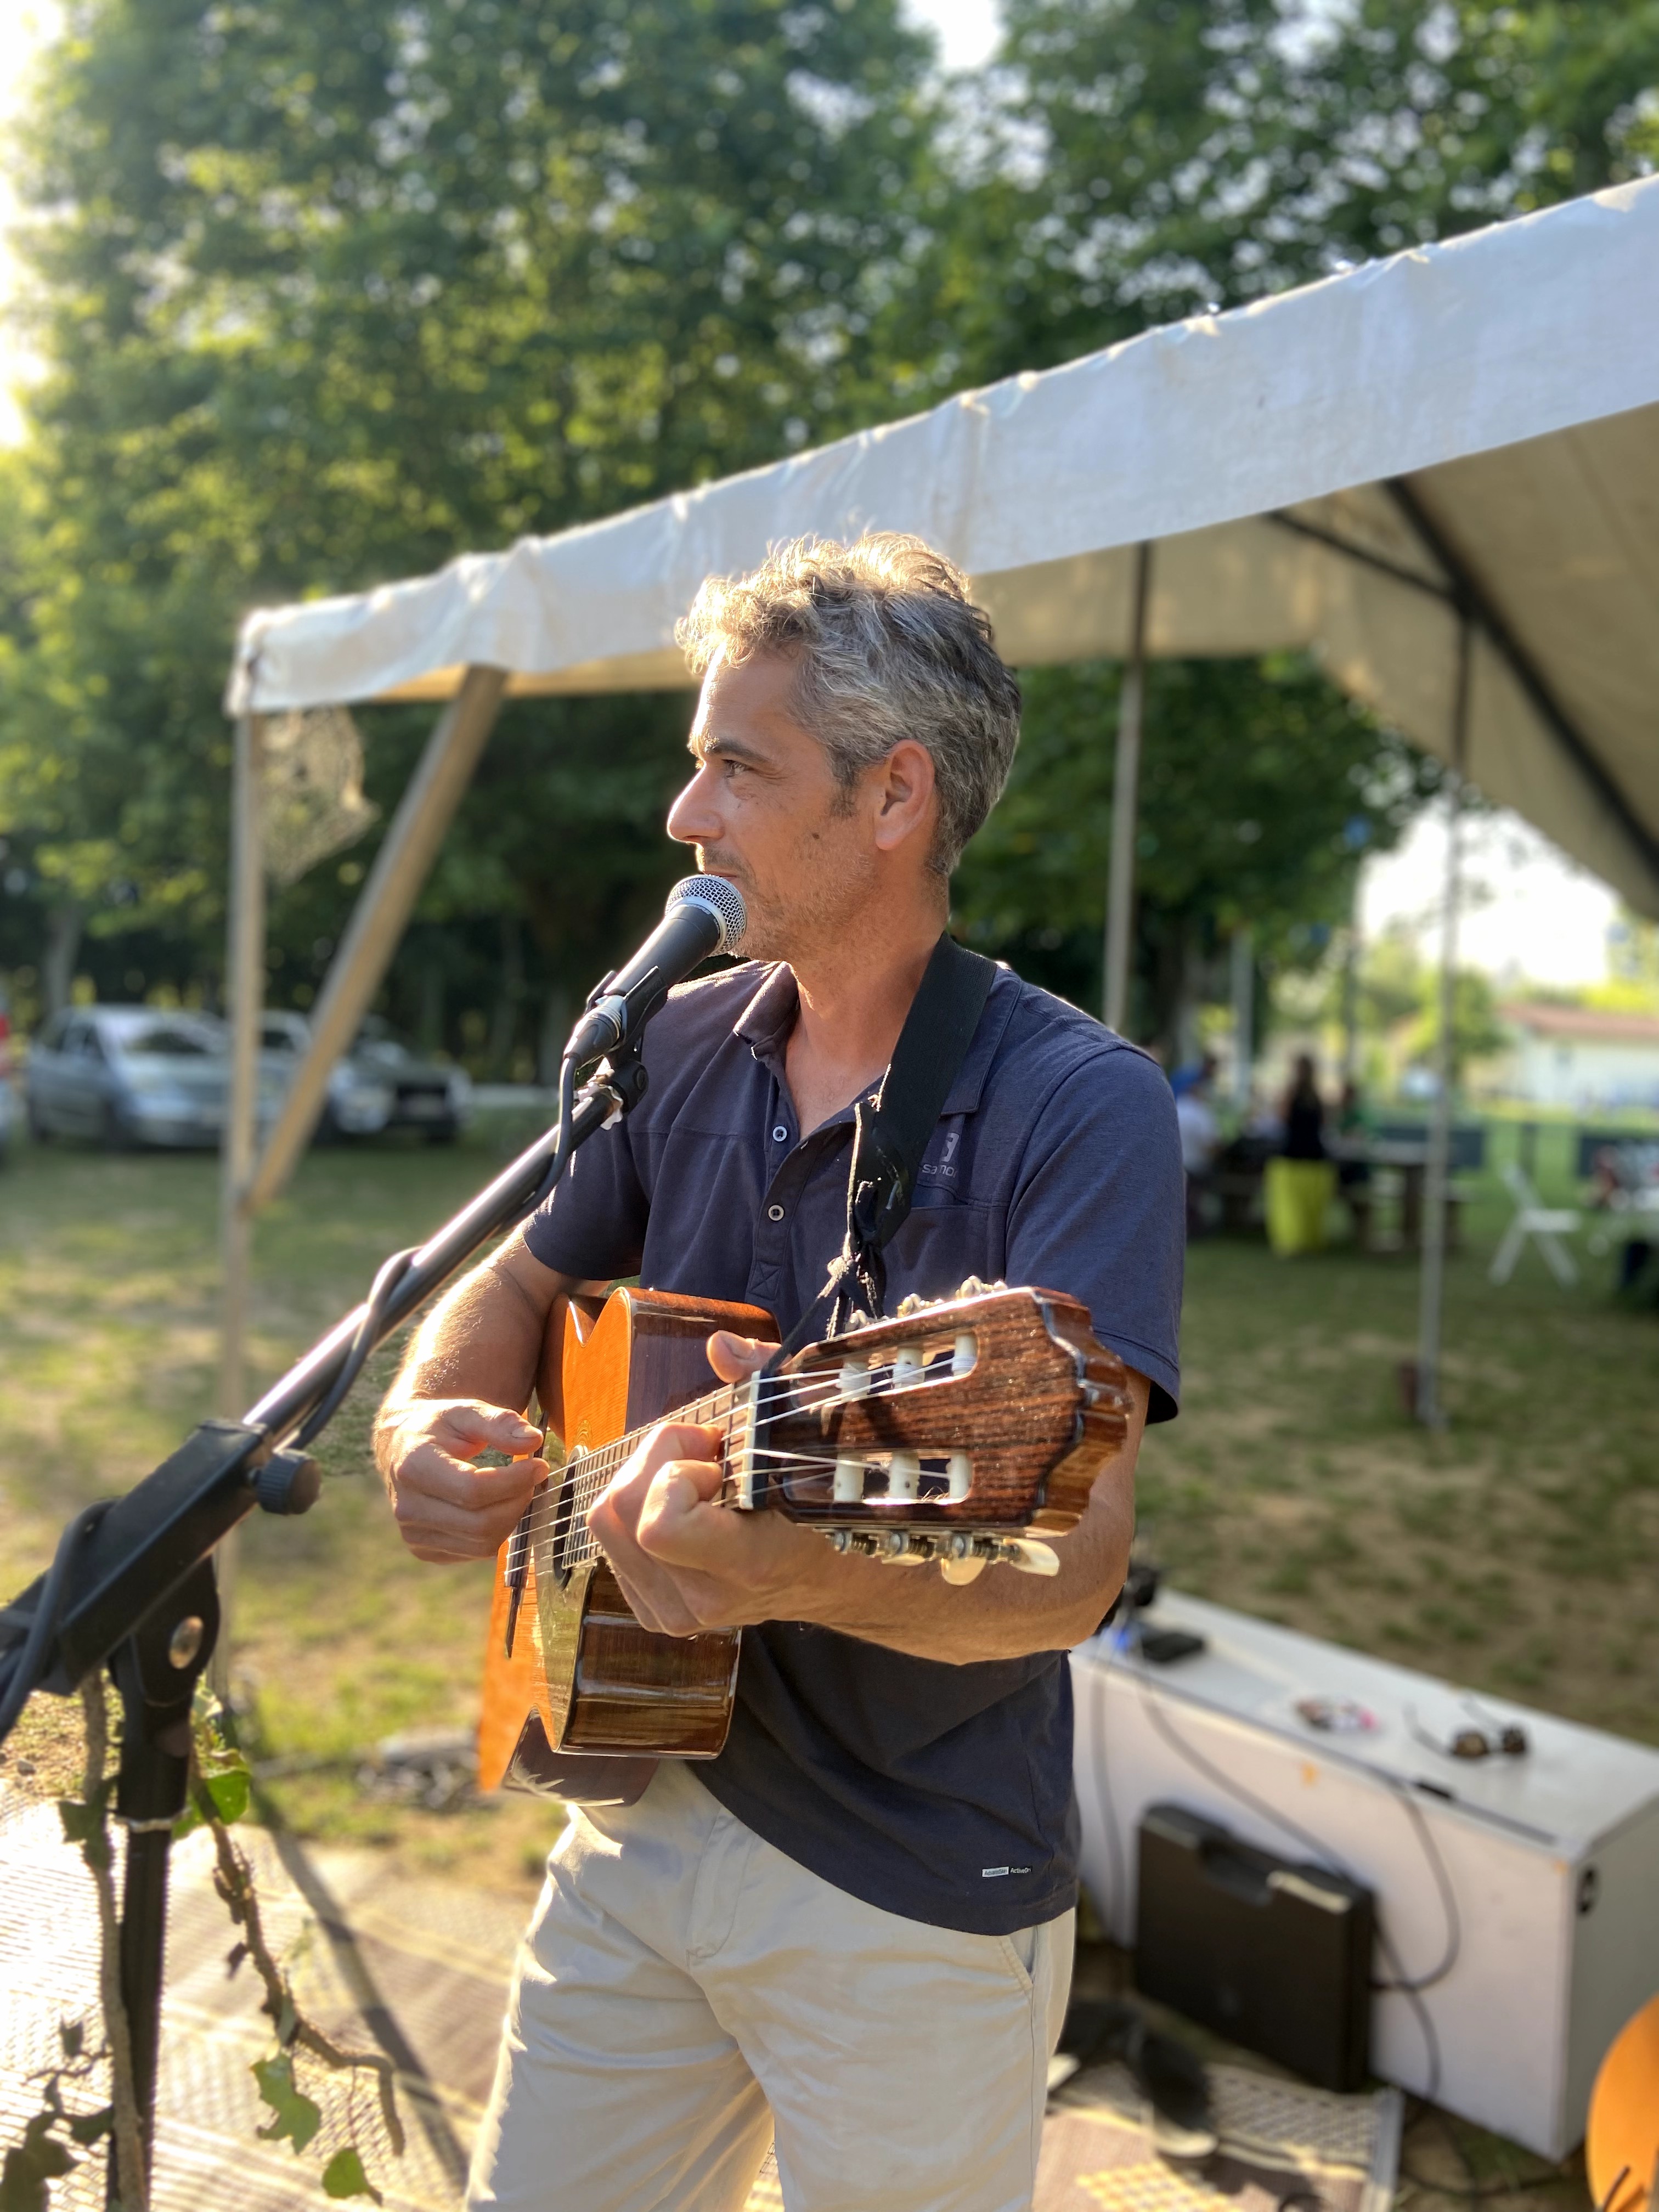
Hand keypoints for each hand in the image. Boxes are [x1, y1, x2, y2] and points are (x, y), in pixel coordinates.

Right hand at [379, 1399, 548, 1563]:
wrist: (403, 1449)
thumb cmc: (439, 1427)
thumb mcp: (466, 1411)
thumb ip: (500, 1422)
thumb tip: (534, 1440)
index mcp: (413, 1467)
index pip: (473, 1489)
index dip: (515, 1481)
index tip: (539, 1465)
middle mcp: (407, 1506)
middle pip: (480, 1523)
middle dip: (518, 1501)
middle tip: (532, 1478)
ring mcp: (413, 1533)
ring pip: (482, 1544)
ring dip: (512, 1518)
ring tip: (517, 1490)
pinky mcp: (424, 1550)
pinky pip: (475, 1552)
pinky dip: (497, 1532)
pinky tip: (497, 1506)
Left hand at [585, 1330, 825, 1634]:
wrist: (835, 1577)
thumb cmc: (827, 1496)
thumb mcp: (808, 1430)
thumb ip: (766, 1380)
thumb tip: (718, 1346)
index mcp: (747, 1565)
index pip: (661, 1527)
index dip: (676, 1473)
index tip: (719, 1459)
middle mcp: (704, 1599)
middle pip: (618, 1512)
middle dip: (654, 1461)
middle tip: (707, 1454)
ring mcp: (674, 1612)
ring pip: (605, 1523)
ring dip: (644, 1482)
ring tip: (697, 1477)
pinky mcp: (654, 1611)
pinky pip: (609, 1543)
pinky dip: (637, 1509)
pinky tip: (684, 1506)